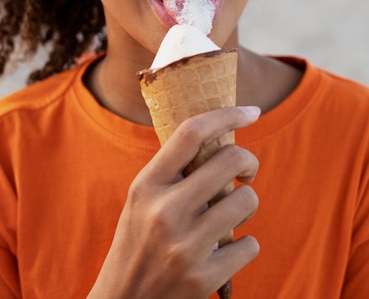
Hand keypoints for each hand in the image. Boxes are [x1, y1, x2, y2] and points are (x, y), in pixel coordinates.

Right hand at [88, 106, 259, 298]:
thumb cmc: (138, 243)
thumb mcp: (142, 200)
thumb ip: (172, 172)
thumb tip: (219, 137)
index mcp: (146, 185)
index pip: (190, 132)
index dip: (227, 114)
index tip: (252, 112)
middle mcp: (164, 212)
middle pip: (230, 159)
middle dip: (249, 161)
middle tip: (247, 171)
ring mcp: (184, 247)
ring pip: (247, 200)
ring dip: (247, 204)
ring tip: (231, 216)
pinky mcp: (203, 279)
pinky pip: (251, 245)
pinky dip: (244, 246)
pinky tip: (225, 253)